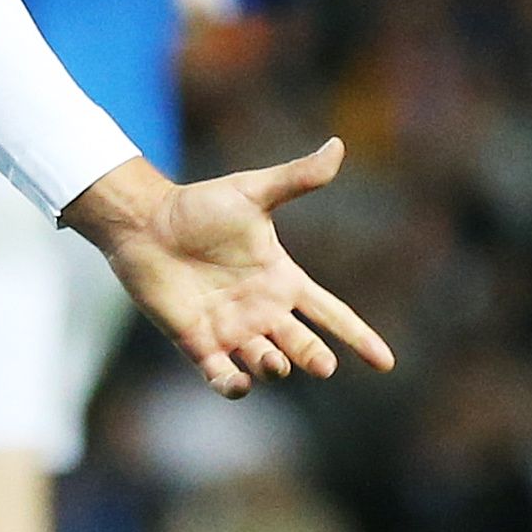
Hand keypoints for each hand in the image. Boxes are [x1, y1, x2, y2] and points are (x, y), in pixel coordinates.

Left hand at [63, 140, 396, 399]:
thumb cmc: (199, 206)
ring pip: (266, 363)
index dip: (359, 337)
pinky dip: (232, 385)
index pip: (331, 314)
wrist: (145, 223)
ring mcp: (231, 329)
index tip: (386, 363)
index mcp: (282, 279)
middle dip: (314, 357)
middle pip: (302, 345)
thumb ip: (297, 178)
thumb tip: (338, 146)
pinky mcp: (197, 342)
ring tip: (276, 363)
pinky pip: (221, 376)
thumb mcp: (253, 192)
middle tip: (323, 364)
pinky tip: (239, 383)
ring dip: (274, 368)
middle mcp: (262, 310)